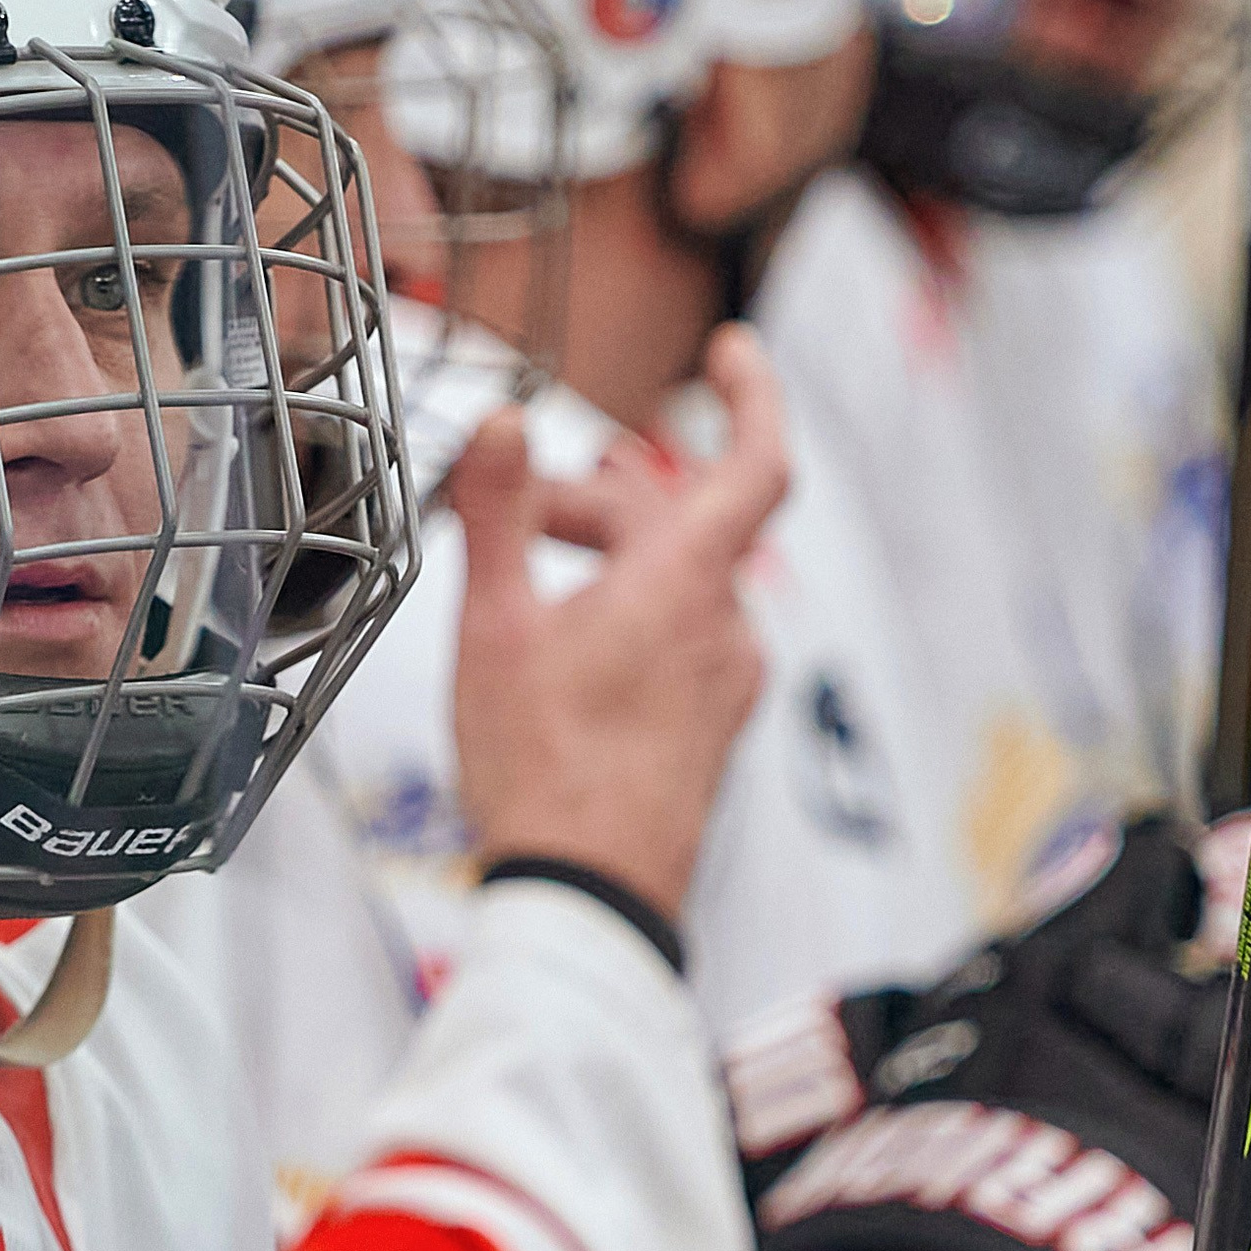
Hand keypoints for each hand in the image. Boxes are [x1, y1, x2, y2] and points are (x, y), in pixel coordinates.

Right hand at [450, 324, 787, 928]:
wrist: (588, 899)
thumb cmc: (540, 770)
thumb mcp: (494, 628)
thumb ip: (498, 514)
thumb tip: (501, 422)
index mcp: (684, 584)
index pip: (756, 460)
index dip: (752, 394)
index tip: (730, 351)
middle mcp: (726, 626)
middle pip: (681, 520)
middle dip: (599, 499)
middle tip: (516, 516)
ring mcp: (729, 680)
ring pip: (683, 579)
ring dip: (616, 557)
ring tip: (536, 574)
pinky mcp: (715, 724)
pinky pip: (688, 633)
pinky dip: (637, 608)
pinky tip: (575, 644)